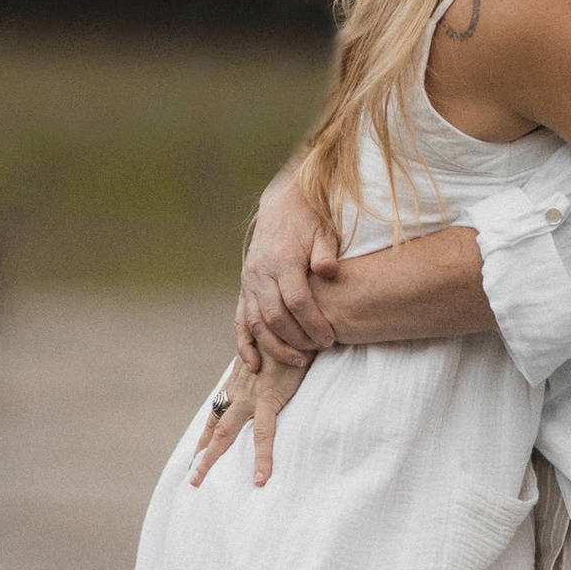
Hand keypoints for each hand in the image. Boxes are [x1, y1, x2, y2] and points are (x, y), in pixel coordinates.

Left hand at [189, 337, 312, 488]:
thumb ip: (266, 363)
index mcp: (240, 382)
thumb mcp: (273, 350)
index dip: (206, 435)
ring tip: (198, 482)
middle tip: (191, 478)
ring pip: (226, 433)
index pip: (218, 413)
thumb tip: (268, 371)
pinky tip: (261, 478)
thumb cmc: (289, 333)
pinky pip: (265, 433)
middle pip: (214, 428)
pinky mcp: (271, 397)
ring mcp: (251, 395)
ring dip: (211, 458)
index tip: (196, 454)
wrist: (295, 315)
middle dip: (201, 453)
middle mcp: (239, 390)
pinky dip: (262, 457)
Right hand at [236, 162, 338, 360]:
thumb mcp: (324, 231)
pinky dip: (245, 344)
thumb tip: (328, 271)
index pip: (297, 301)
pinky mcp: (245, 288)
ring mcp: (249, 282)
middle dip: (298, 339)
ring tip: (299, 362)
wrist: (282, 205)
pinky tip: (254, 364)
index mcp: (282, 260)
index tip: (331, 338)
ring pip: (256, 323)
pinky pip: (240, 321)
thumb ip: (325, 253)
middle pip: (276, 316)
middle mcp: (261, 273)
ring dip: (276, 347)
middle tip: (320, 351)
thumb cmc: (310, 221)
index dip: (313, 323)